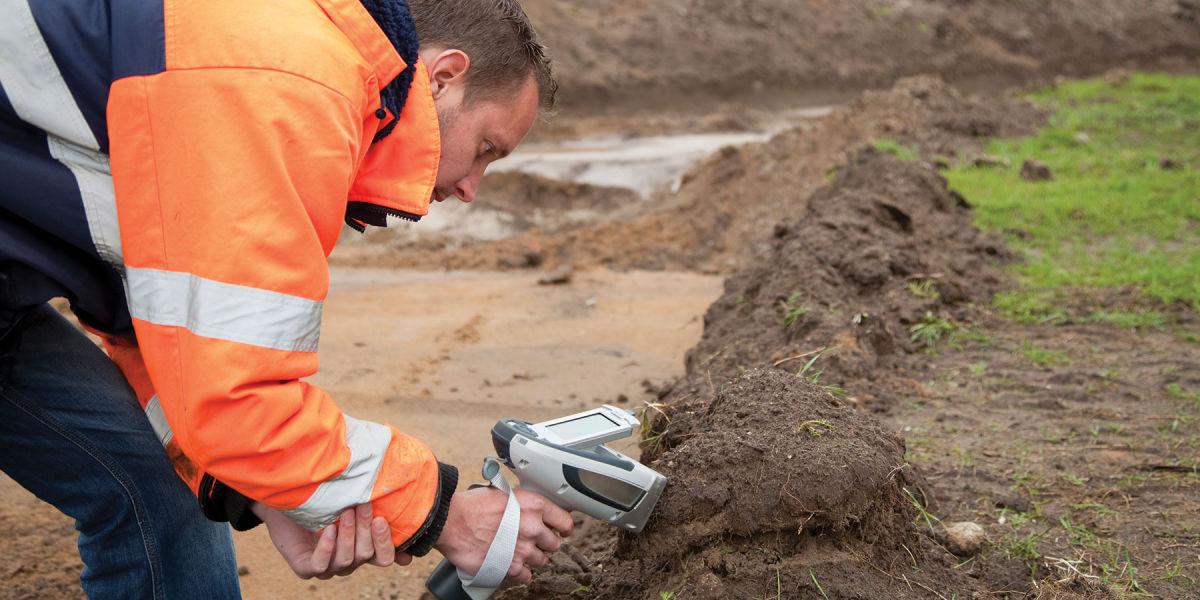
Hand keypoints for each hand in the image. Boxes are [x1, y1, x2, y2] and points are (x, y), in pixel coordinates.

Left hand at [251, 502, 412, 578]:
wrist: (284, 500)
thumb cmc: (319, 501)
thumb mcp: (348, 501)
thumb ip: (371, 508)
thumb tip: (400, 509)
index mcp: (361, 548)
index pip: (384, 558)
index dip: (386, 543)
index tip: (383, 520)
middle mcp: (347, 560)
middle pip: (366, 554)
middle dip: (366, 529)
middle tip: (364, 505)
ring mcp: (327, 567)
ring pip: (347, 559)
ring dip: (348, 534)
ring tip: (345, 511)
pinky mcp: (306, 568)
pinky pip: (321, 565)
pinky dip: (327, 547)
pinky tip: (328, 528)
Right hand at [433, 487, 573, 583]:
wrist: (451, 521)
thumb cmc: (472, 505)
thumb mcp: (505, 493)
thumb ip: (524, 504)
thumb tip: (532, 509)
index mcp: (534, 506)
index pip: (565, 521)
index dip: (563, 527)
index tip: (560, 530)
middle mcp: (533, 528)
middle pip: (555, 543)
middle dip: (545, 543)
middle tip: (532, 540)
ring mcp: (523, 549)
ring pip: (541, 560)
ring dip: (531, 557)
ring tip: (516, 551)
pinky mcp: (511, 567)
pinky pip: (526, 576)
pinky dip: (519, 572)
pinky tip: (509, 563)